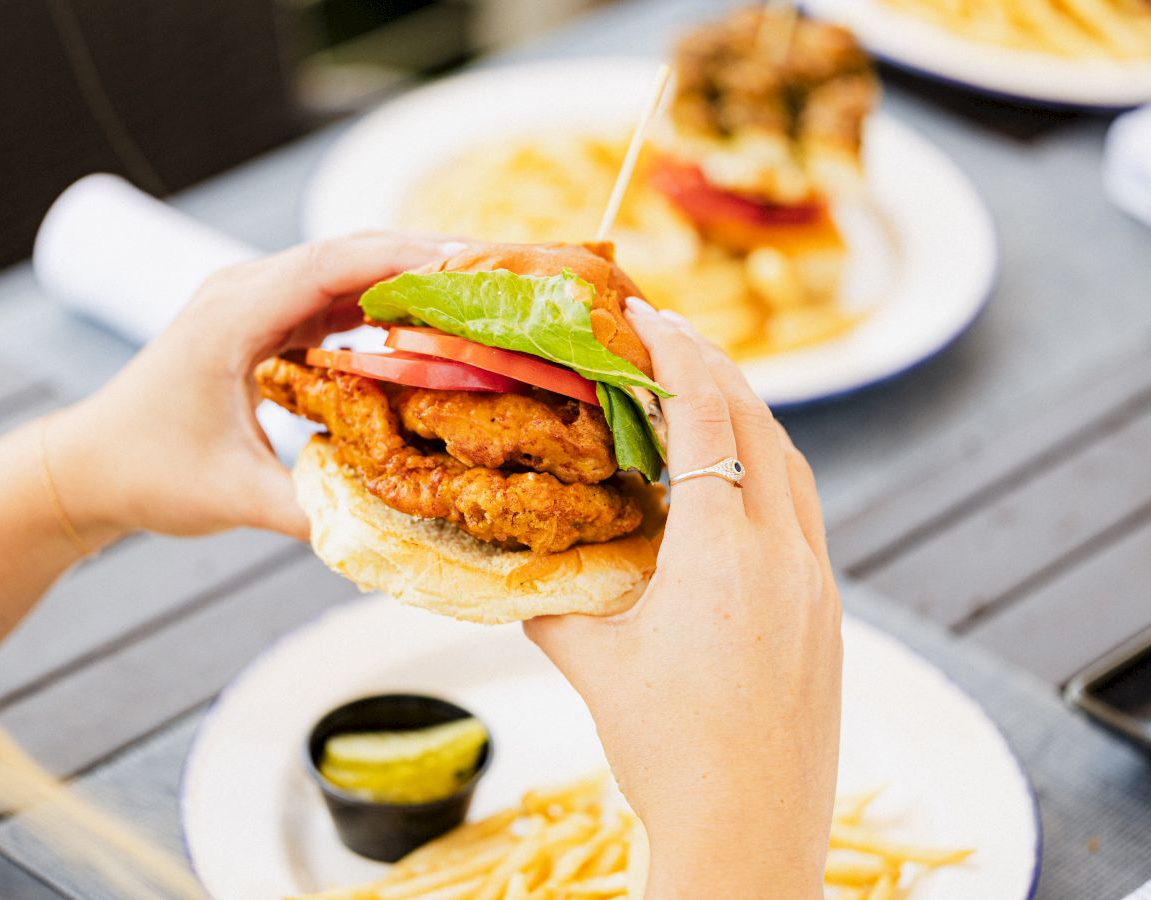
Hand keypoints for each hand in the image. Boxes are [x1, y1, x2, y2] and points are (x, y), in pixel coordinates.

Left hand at [49, 232, 460, 542]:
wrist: (88, 466)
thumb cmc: (145, 472)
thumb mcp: (229, 496)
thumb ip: (307, 509)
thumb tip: (394, 528)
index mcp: (233, 315)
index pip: (332, 266)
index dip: (406, 258)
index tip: (473, 266)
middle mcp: (246, 292)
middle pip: (351, 254)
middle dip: (426, 259)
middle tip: (501, 275)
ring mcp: (256, 302)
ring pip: (348, 272)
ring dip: (411, 278)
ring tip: (481, 296)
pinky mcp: (266, 323)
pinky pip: (336, 301)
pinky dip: (385, 306)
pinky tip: (430, 328)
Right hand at [524, 300, 840, 899]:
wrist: (750, 836)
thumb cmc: (671, 754)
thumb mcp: (595, 666)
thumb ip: (554, 604)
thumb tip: (518, 574)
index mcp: (723, 554)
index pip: (705, 420)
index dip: (676, 356)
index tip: (650, 315)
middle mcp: (784, 556)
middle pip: (760, 426)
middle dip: (715, 371)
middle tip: (670, 342)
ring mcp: (817, 585)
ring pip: (792, 469)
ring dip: (749, 420)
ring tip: (701, 401)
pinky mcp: (830, 615)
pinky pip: (803, 516)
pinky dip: (768, 476)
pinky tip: (734, 492)